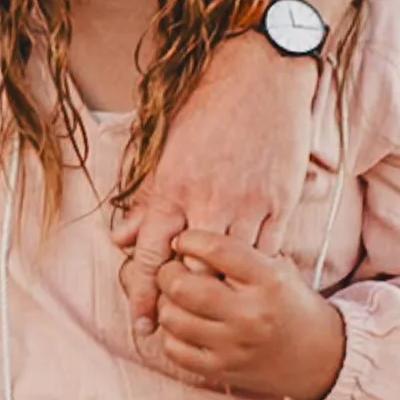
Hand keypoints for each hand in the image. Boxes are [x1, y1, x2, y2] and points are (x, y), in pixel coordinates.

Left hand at [117, 34, 318, 330]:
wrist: (262, 75)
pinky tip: (252, 285)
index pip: (152, 254)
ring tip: (217, 312)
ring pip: (232, 268)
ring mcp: (248, 203)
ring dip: (222, 292)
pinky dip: (256, 269)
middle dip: (184, 300)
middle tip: (180, 321)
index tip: (141, 323)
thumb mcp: (169, 150)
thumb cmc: (210, 108)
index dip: (144, 294)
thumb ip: (147, 200)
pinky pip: (268, 250)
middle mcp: (209, 201)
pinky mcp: (279, 201)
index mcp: (174, 188)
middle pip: (192, 271)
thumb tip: (119, 237)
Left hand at [137, 230, 346, 399]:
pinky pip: (174, 350)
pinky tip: (183, 325)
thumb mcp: (277, 267)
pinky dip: (171, 334)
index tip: (182, 240)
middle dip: (168, 272)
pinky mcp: (222, 371)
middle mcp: (250, 314)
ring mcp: (234, 346)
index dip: (188, 239)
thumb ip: (239, 250)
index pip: (215, 249)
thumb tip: (186, 235)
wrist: (320, 357)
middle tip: (171, 269)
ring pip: (171, 317)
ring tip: (176, 297)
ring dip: (166, 303)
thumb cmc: (290, 302)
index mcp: (268, 280)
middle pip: (182, 285)